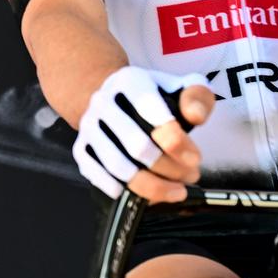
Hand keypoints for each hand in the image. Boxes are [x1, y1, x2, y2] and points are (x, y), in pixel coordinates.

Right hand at [73, 65, 214, 201]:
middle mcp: (103, 102)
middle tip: (190, 176)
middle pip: (138, 147)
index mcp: (130, 82)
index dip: (180, 145)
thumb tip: (195, 116)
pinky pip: (96, 175)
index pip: (156, 118)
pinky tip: (143, 195)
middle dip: (170, 169)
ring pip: (119, 167)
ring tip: (176, 191)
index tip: (196, 159)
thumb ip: (197, 97)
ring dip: (152, 186)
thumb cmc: (153, 97)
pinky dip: (120, 189)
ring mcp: (88, 126)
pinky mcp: (80, 148)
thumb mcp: (180, 87)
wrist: (112, 98)